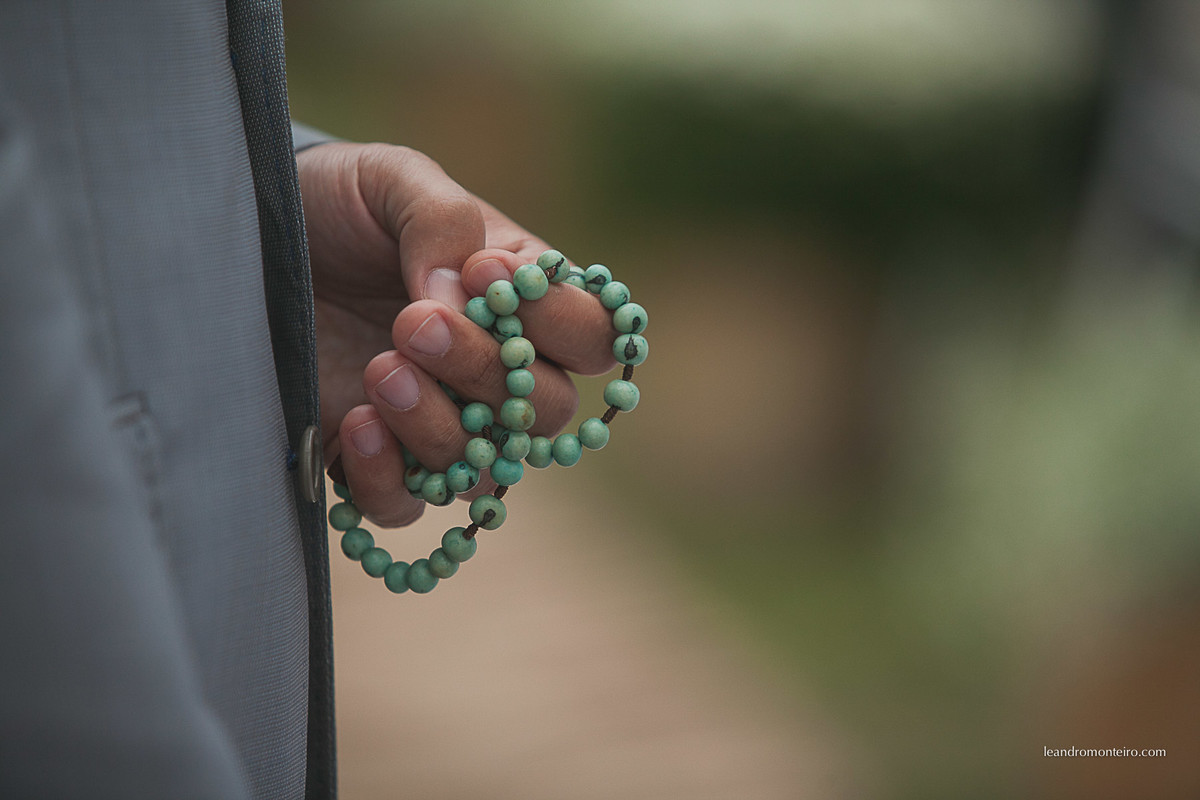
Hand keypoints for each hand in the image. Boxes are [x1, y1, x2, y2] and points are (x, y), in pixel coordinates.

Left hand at [298, 143, 615, 525]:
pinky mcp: (372, 460)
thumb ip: (439, 221)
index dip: (559, 318)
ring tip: (381, 369)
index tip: (484, 271)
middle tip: (414, 324)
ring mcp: (438, 420)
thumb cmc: (341, 204)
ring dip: (438, 425)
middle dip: (486, 372)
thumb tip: (462, 295)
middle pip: (547, 410)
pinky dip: (389, 479)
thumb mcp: (389, 180)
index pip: (592, 335)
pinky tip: (356, 425)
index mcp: (524, 302)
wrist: (255, 234)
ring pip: (485, 466)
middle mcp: (493, 371)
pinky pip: (406, 506)